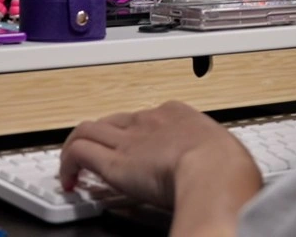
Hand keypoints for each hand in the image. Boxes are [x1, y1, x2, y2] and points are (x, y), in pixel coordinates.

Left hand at [57, 102, 261, 212]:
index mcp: (179, 115)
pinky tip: (69, 180)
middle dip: (102, 137)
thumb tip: (223, 172)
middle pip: (112, 120)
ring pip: (87, 129)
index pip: (144, 117)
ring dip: (75, 147)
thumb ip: (213, 158)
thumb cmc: (228, 167)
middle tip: (96, 156)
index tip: (134, 150)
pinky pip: (77, 151)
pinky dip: (67, 164)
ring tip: (73, 167)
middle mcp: (149, 121)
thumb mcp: (223, 153)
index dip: (134, 134)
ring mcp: (128, 139)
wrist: (215, 171)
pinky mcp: (112, 161)